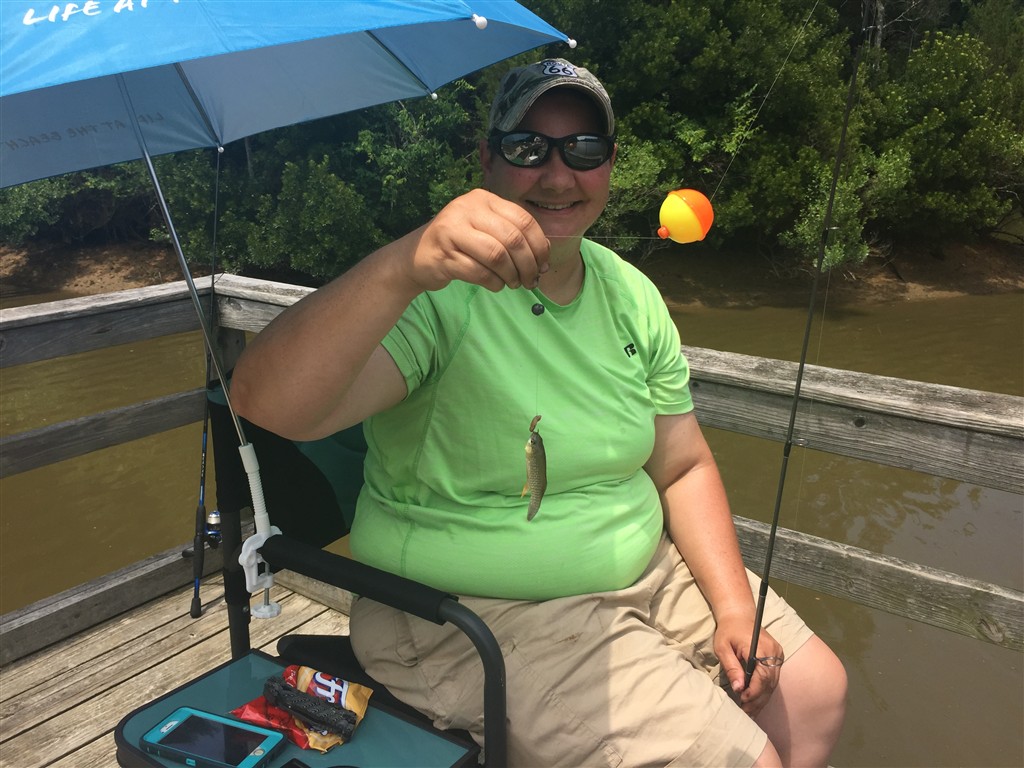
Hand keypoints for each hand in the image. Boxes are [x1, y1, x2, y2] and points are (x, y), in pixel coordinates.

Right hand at [407, 188, 549, 292]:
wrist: (417, 256)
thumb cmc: (459, 243)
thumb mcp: (485, 229)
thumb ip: (512, 235)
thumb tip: (543, 257)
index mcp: (483, 199)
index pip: (523, 220)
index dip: (539, 245)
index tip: (543, 264)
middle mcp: (467, 209)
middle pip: (512, 239)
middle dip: (528, 264)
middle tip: (531, 281)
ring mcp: (453, 230)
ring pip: (497, 256)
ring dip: (512, 275)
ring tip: (514, 284)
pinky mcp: (443, 254)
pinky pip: (479, 272)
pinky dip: (494, 283)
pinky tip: (496, 285)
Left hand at [714, 613, 783, 716]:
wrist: (739, 615)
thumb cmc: (728, 631)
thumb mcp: (723, 647)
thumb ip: (731, 667)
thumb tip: (738, 688)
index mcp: (761, 647)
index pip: (762, 676)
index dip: (753, 691)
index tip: (742, 699)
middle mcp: (774, 652)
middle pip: (769, 682)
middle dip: (758, 699)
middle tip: (746, 712)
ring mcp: (778, 654)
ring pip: (772, 683)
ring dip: (762, 698)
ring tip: (750, 710)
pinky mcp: (777, 657)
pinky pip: (773, 678)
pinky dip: (764, 690)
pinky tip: (756, 700)